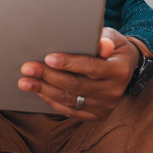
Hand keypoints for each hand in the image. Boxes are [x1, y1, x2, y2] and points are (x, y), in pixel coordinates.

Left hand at [17, 27, 139, 119]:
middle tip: (27, 68)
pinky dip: (53, 102)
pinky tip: (40, 92)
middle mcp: (113, 91)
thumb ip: (106, 39)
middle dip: (49, 76)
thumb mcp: (113, 37)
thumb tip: (102, 46)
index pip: (91, 67)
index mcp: (119, 70)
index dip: (69, 63)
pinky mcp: (97, 115)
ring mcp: (106, 106)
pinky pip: (71, 111)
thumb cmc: (114, 47)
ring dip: (45, 91)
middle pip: (76, 85)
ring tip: (26, 82)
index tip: (48, 58)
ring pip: (70, 100)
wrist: (126, 68)